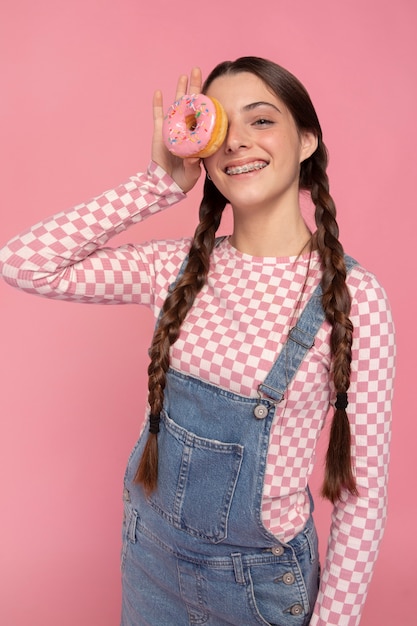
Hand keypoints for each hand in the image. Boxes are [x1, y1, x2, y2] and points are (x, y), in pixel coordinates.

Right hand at [151, 67, 202, 192]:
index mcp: (196, 136)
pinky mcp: (159, 132)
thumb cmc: (183, 178)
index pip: (204, 115)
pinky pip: (158, 115)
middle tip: (197, 70)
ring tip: (184, 76)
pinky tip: (159, 92)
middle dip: (194, 88)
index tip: (214, 89)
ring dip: (179, 90)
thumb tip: (193, 158)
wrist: (167, 184)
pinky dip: (158, 104)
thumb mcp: (192, 173)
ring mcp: (172, 129)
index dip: (207, 102)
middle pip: (190, 104)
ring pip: (176, 105)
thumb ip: (193, 165)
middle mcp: (185, 129)